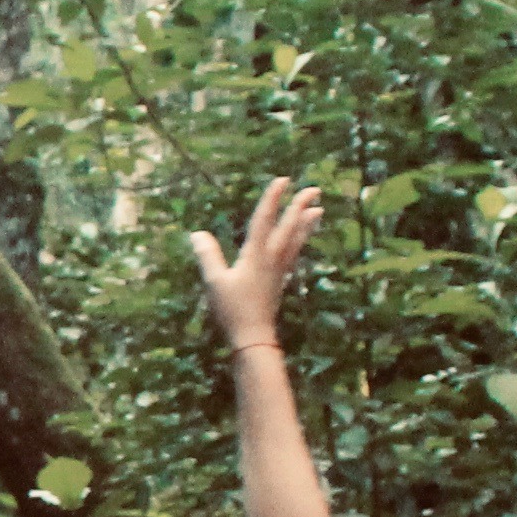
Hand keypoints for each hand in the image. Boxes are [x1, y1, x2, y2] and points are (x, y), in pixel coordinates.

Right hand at [191, 176, 324, 356]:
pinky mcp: (281, 280)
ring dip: (307, 222)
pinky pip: (295, 252)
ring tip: (319, 208)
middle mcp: (272, 258)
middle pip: (289, 227)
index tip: (282, 180)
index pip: (265, 220)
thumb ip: (208, 256)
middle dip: (300, 206)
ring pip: (297, 240)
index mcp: (256, 255)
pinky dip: (301, 240)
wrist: (254, 336)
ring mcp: (279, 269)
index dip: (273, 199)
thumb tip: (197, 234)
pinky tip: (303, 237)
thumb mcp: (214, 282)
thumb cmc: (232, 310)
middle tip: (314, 189)